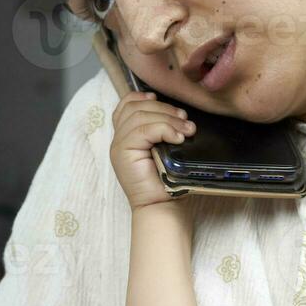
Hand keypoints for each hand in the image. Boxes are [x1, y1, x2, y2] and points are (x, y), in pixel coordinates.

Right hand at [109, 90, 195, 209]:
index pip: (127, 105)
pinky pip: (143, 130)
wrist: (161, 207)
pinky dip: (163, 129)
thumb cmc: (167, 181)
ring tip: (187, 130)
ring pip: (139, 116)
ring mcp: (118, 146)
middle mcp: (118, 139)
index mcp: (126, 136)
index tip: (162, 100)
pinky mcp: (123, 153)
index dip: (143, 98)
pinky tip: (178, 137)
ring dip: (167, 119)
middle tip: (186, 121)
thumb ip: (163, 130)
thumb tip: (180, 113)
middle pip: (136, 107)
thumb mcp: (166, 149)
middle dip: (164, 109)